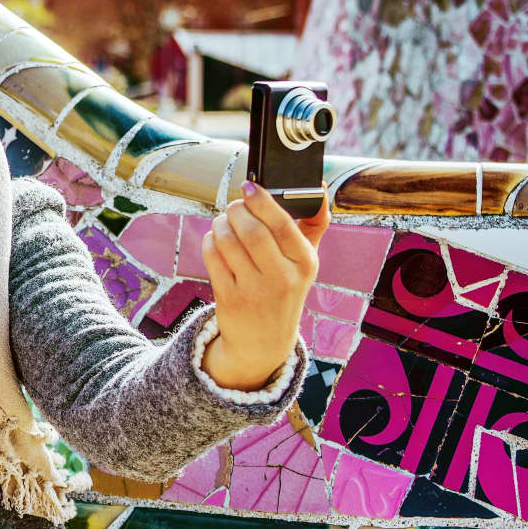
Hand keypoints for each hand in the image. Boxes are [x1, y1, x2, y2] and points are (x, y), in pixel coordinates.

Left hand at [199, 181, 329, 389]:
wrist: (264, 341)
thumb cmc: (285, 289)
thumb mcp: (305, 263)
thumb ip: (313, 225)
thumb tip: (318, 188)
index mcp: (305, 263)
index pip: (283, 224)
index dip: (262, 201)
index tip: (250, 187)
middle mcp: (282, 278)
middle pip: (252, 231)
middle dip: (237, 211)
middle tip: (234, 206)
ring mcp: (254, 290)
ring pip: (228, 241)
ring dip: (221, 224)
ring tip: (224, 221)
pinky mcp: (229, 298)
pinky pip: (213, 257)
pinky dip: (210, 241)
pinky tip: (216, 239)